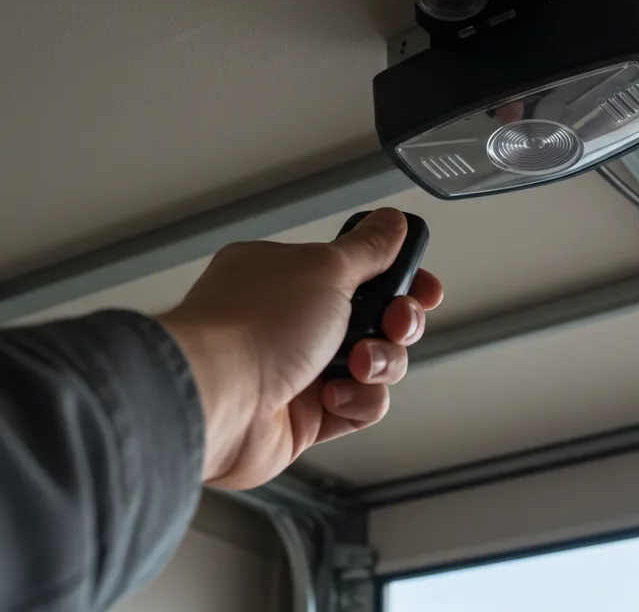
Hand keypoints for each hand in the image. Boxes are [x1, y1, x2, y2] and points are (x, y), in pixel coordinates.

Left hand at [156, 208, 443, 489]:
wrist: (216, 399)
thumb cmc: (254, 327)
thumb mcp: (326, 269)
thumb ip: (368, 249)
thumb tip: (392, 222)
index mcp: (289, 274)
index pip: (359, 269)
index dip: (399, 278)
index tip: (422, 287)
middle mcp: (292, 319)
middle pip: (375, 318)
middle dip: (396, 322)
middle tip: (393, 322)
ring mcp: (300, 369)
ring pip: (374, 364)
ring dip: (379, 363)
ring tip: (358, 364)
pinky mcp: (306, 416)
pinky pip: (360, 406)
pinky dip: (357, 401)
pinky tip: (333, 397)